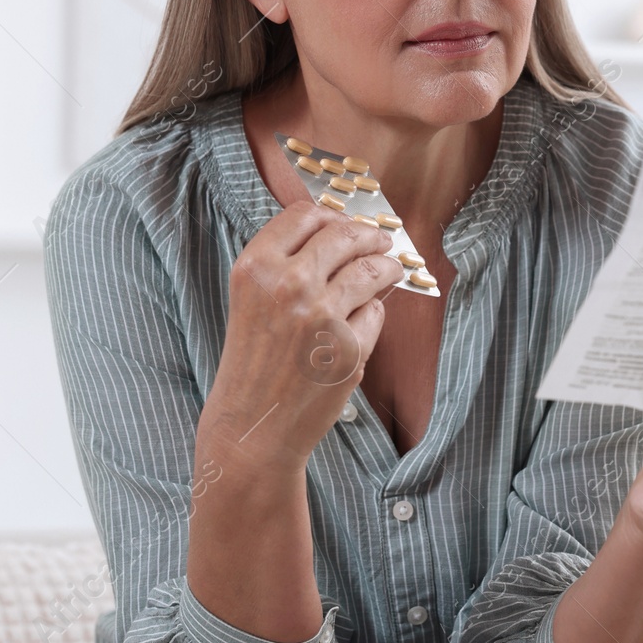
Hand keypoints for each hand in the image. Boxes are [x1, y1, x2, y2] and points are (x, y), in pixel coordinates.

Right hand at [200, 202, 404, 471]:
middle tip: (382, 241)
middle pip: (345, 235)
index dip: (332, 216)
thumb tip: (345, 235)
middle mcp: (288, 284)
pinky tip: (358, 325)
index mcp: (256, 267)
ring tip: (391, 270)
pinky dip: (371, 315)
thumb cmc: (253, 363)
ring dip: (387, 267)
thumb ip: (289, 266)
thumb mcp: (253, 302)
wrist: (252, 427)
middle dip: (370, 235)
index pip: (305, 215)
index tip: (346, 222)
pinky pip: (375, 312)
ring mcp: (322, 315)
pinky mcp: (350, 346)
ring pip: (372, 270)